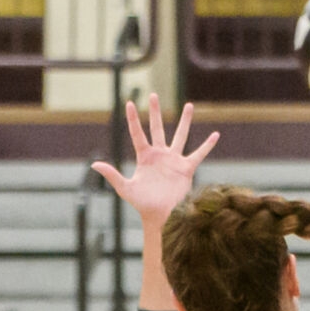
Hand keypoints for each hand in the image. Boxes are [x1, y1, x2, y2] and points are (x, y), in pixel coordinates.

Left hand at [93, 95, 218, 224]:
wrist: (160, 216)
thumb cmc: (142, 204)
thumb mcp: (125, 188)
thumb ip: (111, 174)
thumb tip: (94, 164)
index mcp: (144, 157)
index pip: (137, 133)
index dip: (133, 119)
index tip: (129, 102)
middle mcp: (159, 155)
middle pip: (157, 128)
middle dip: (155, 112)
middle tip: (153, 95)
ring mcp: (173, 160)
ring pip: (180, 136)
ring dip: (185, 121)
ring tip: (189, 105)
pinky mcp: (186, 168)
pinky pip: (198, 154)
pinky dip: (207, 145)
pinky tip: (215, 135)